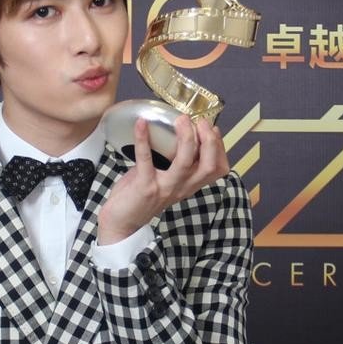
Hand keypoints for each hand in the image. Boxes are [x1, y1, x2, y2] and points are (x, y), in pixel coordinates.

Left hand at [97, 114, 228, 244]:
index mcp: (188, 185)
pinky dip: (143, 139)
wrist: (121, 224)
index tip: (213, 128)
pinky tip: (141, 123)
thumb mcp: (165, 181)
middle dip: (210, 140)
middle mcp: (181, 188)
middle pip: (208, 166)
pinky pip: (146, 159)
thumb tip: (175, 132)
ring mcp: (164, 188)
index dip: (220, 148)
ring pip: (185, 163)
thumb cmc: (140, 198)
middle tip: (200, 121)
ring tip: (182, 119)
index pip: (217, 169)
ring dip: (186, 138)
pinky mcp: (145, 187)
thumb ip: (173, 162)